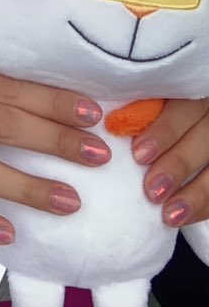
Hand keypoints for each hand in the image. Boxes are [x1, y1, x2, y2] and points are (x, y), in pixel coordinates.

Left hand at [133, 97, 208, 225]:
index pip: (186, 104)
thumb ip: (138, 106)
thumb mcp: (149, 99)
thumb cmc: (150, 111)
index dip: (165, 129)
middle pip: (206, 133)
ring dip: (196, 192)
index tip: (139, 154)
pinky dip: (205, 205)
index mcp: (191, 88)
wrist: (180, 124)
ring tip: (168, 214)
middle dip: (178, 163)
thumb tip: (108, 126)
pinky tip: (182, 218)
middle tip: (151, 189)